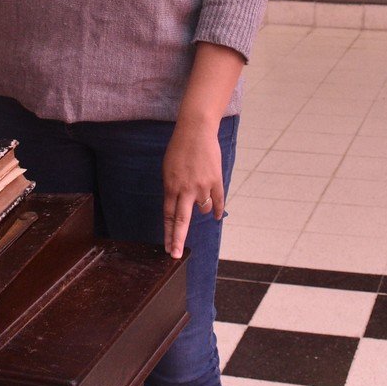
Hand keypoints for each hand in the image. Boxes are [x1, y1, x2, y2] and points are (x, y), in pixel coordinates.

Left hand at [161, 117, 224, 258]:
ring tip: (200, 198)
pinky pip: (218, 200)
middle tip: (175, 255)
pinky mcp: (216, 180)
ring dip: (202, 209)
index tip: (168, 248)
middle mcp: (185, 189)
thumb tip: (177, 206)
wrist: (196, 131)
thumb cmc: (179, 148)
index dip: (168, 233)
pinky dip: (218, 210)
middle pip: (181, 221)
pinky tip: (217, 217)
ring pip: (204, 209)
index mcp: (170, 186)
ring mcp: (202, 186)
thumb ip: (172, 189)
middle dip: (178, 240)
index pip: (168, 216)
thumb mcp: (167, 169)